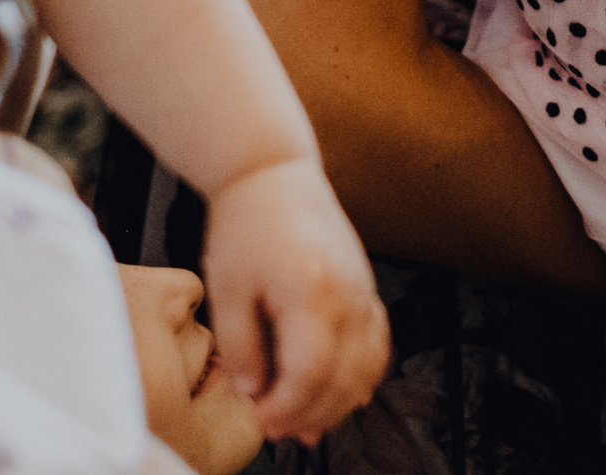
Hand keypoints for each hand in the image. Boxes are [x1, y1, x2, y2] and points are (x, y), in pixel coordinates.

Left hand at [199, 158, 389, 444]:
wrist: (273, 175)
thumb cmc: (247, 223)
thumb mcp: (227, 289)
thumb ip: (241, 347)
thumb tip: (253, 391)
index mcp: (312, 292)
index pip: (310, 374)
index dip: (286, 408)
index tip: (260, 421)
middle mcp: (350, 295)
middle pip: (346, 379)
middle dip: (312, 414)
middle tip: (277, 429)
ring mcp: (365, 292)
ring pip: (369, 368)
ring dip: (339, 402)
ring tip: (305, 419)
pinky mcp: (367, 289)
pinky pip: (378, 345)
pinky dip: (363, 375)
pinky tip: (339, 391)